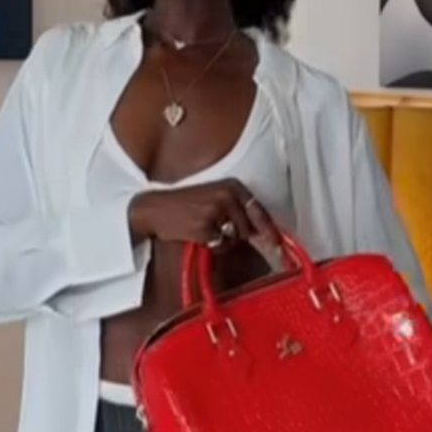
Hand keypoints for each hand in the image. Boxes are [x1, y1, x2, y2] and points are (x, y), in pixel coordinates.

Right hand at [130, 182, 284, 264]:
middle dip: (236, 235)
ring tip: (204, 228)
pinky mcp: (206, 227)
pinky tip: (198, 234)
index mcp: (232, 185)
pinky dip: (212, 245)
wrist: (154, 208)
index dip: (269, 228)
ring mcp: (216, 211)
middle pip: (248, 229)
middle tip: (214, 228)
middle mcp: (227, 196)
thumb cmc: (184, 204)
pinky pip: (221, 246)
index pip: (258, 209)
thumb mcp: (213, 197)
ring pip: (236, 239)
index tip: (277, 242)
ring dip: (223, 240)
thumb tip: (262, 232)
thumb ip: (238, 210)